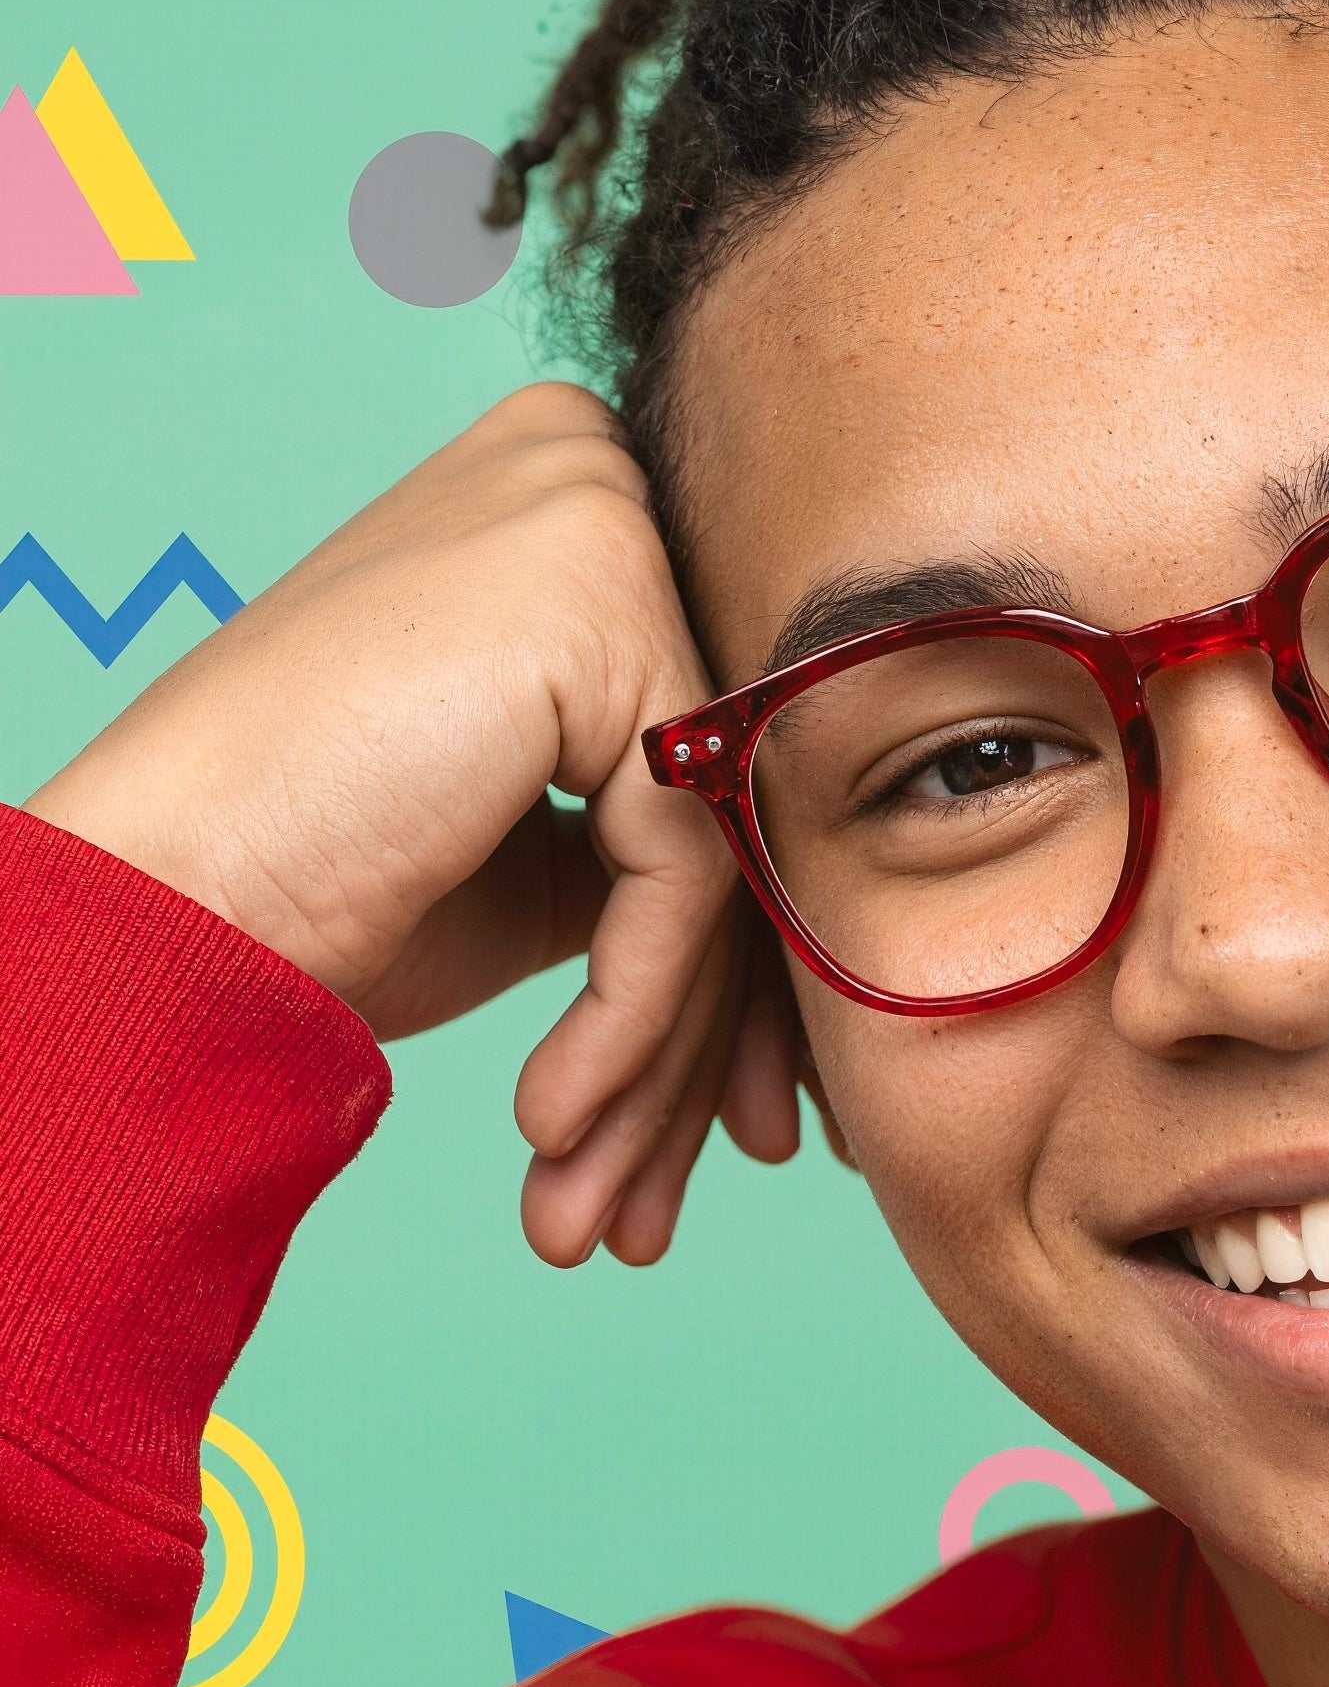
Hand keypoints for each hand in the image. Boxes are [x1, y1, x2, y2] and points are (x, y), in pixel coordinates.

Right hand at [29, 384, 813, 1265]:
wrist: (159, 895)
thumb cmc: (311, 869)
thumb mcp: (531, 837)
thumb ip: (668, 824)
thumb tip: (810, 907)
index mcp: (573, 495)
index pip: (709, 755)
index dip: (719, 968)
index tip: (714, 1126)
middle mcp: (591, 473)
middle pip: (722, 800)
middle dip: (704, 1037)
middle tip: (657, 1197)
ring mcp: (597, 523)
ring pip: (714, 849)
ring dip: (659, 1065)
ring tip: (601, 1213)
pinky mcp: (596, 609)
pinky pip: (681, 864)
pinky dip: (628, 1016)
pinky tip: (555, 1125)